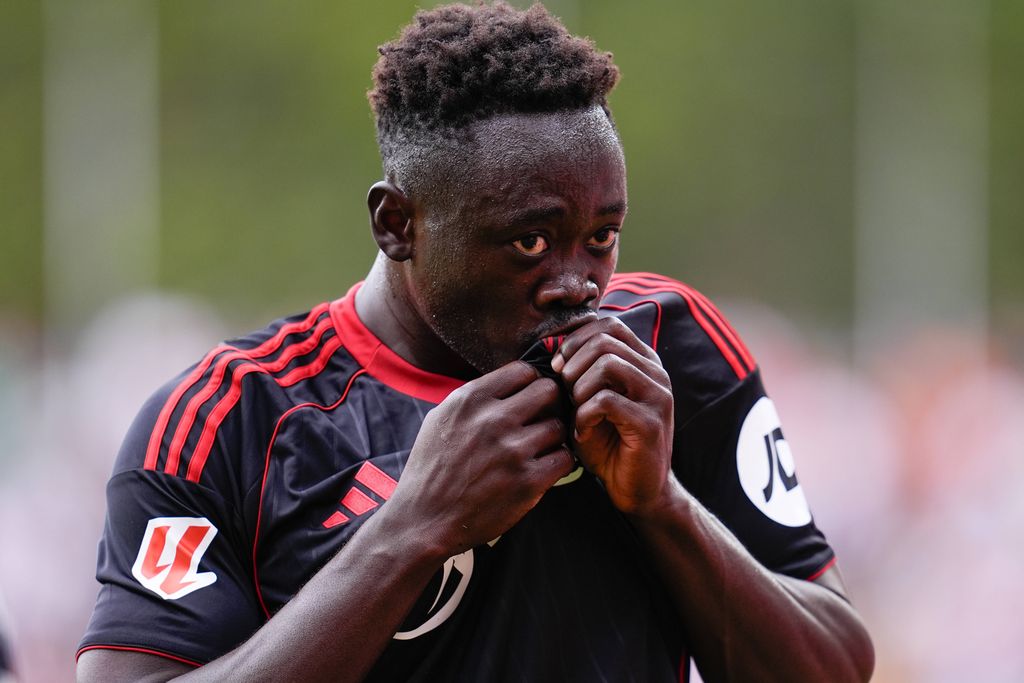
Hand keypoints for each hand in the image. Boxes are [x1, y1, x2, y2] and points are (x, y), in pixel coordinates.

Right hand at [387, 361, 574, 556]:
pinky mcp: (528, 482)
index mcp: (470, 400)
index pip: (524, 371)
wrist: (424, 520)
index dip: (530, 384)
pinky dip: (558, 463)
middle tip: (540, 421)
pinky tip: (543, 468)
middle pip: (548, 391)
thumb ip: (474, 398)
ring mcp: (512, 451)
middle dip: (548, 405)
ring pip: (558, 427)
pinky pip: (564, 458)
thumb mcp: (441, 419)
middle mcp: (493, 420)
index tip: (528, 399)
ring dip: (552, 438)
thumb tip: (508, 384)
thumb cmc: (431, 470)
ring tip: (537, 450)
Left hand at [552, 317, 673, 514]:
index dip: (576, 340)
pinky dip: (584, 414)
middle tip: (565, 393)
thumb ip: (580, 373)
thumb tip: (553, 350)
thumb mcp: (590, 400)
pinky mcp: (650, 422)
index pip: (608, 325)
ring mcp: (658, 396)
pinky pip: (606, 400)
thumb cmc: (608, 443)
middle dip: (573, 364)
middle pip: (604, 340)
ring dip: (579, 388)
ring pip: (607, 364)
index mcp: (642, 361)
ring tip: (576, 412)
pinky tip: (584, 431)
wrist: (636, 489)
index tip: (559, 367)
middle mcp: (655, 372)